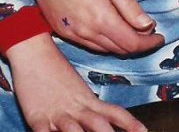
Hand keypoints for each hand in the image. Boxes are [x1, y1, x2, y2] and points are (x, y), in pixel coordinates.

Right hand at [6, 33, 146, 131]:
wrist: (35, 54)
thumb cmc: (56, 72)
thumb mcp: (78, 90)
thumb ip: (90, 105)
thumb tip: (102, 119)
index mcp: (88, 100)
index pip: (114, 113)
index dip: (130, 123)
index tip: (143, 131)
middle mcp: (77, 108)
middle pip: (98, 124)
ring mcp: (58, 114)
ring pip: (74, 131)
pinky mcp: (37, 118)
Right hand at [13, 0, 163, 54]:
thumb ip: (128, 7)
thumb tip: (148, 26)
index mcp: (99, 18)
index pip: (131, 43)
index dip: (149, 44)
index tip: (160, 37)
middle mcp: (84, 31)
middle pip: (118, 49)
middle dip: (138, 45)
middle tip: (151, 34)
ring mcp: (70, 33)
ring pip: (103, 49)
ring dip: (122, 45)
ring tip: (135, 32)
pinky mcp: (60, 31)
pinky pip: (89, 44)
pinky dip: (105, 42)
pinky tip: (112, 30)